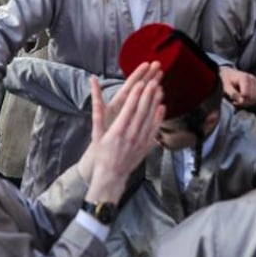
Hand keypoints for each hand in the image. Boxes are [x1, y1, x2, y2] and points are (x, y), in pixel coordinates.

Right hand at [83, 63, 163, 202]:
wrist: (111, 175)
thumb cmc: (101, 154)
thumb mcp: (97, 133)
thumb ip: (97, 113)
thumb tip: (94, 102)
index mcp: (117, 131)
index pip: (129, 109)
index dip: (136, 95)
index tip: (140, 82)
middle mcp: (131, 135)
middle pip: (142, 111)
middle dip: (148, 95)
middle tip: (153, 81)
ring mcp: (140, 141)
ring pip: (150, 119)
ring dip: (155, 103)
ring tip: (159, 89)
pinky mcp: (146, 146)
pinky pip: (154, 130)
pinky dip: (159, 118)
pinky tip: (161, 108)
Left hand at [220, 65, 255, 108]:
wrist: (228, 74)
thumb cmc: (226, 80)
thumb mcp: (226, 86)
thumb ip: (233, 93)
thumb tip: (242, 101)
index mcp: (244, 77)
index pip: (246, 94)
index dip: (240, 100)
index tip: (233, 101)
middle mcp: (252, 78)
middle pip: (252, 97)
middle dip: (244, 102)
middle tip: (235, 101)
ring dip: (247, 102)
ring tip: (238, 101)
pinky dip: (250, 101)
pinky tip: (242, 99)